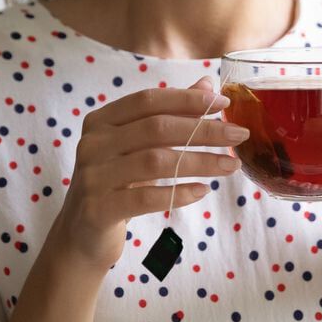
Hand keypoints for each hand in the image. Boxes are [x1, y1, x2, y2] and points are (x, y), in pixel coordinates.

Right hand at [50, 76, 249, 273]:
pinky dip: (179, 192)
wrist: (82, 236)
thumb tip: (208, 85)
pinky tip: (203, 190)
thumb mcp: (139, 148)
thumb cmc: (117, 185)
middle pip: (157, 128)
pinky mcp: (98, 209)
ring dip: (201, 162)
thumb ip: (169, 116)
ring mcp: (92, 177)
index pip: (148, 100)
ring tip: (231, 165)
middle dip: (204, 130)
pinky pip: (146, 197)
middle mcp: (92, 144)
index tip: (223, 104)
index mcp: (101, 121)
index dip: (187, 99)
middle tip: (239, 135)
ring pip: (156, 161)